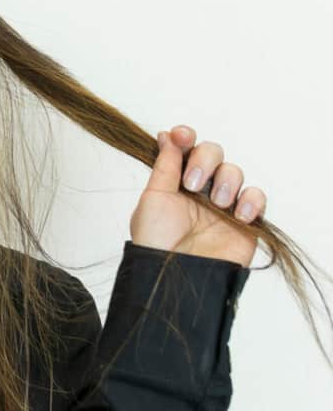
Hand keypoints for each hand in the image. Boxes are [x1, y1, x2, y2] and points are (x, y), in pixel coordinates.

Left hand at [130, 124, 264, 267]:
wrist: (177, 276)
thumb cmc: (157, 241)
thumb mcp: (153, 198)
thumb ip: (164, 165)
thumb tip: (167, 135)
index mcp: (174, 181)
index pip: (185, 148)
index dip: (186, 137)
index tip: (182, 135)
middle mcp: (200, 188)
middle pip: (213, 152)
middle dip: (205, 160)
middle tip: (194, 184)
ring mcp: (223, 203)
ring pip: (235, 171)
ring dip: (227, 181)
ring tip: (217, 204)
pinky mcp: (245, 221)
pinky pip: (257, 197)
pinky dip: (251, 200)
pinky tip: (238, 214)